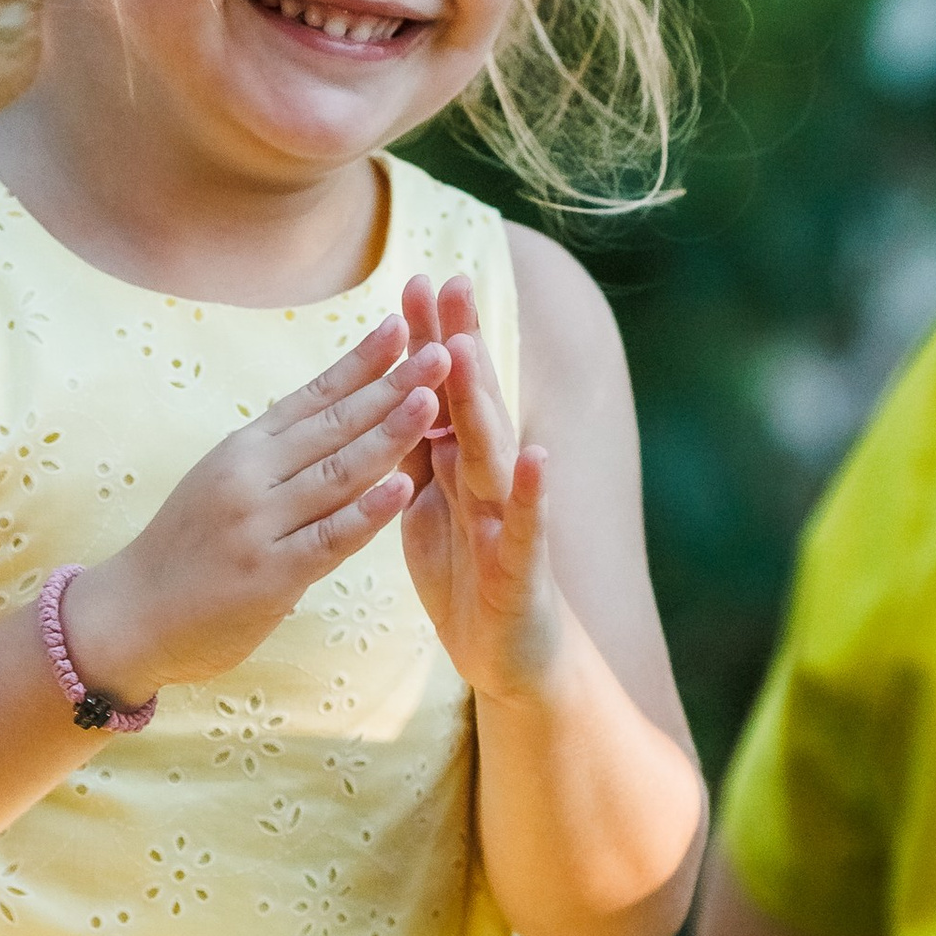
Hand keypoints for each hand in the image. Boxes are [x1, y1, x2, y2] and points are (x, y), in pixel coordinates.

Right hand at [64, 316, 448, 700]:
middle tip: (442, 348)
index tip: (402, 325)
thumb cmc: (185, 548)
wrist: (129, 615)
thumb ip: (276, 453)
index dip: (360, 360)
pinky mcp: (269, 574)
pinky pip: (328, 537)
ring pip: (337, 472)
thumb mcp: (223, 482)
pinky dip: (367, 512)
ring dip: (388, 434)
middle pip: (334, 424)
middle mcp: (251, 475)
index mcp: (244, 448)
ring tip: (432, 401)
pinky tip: (402, 486)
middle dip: (392, 385)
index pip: (313, 394)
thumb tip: (335, 413)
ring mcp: (260, 524)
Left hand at [397, 272, 562, 705]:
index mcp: (457, 464)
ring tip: (470, 348)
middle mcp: (488, 478)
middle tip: (450, 279)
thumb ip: (417, 453)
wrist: (510, 658)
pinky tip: (538, 454)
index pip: (439, 391)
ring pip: (493, 450)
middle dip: (458, 341)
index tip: (411, 278)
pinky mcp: (522, 565)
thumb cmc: (468, 577)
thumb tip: (397, 393)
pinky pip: (526, 525)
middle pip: (470, 401)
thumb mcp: (428, 506)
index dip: (426, 338)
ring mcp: (508, 518)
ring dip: (483, 398)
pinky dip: (533, 490)